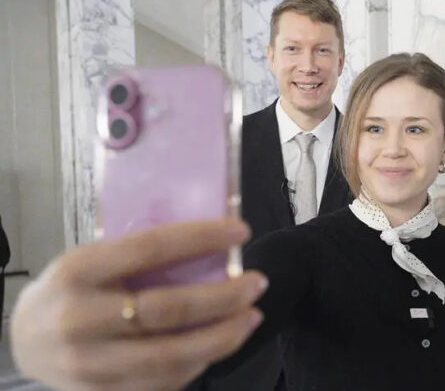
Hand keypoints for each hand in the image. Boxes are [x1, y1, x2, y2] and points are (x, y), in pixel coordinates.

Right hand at [10, 219, 267, 390]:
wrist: (24, 341)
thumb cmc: (72, 290)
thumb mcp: (91, 260)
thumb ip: (139, 256)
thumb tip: (212, 244)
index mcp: (78, 271)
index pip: (151, 248)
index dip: (202, 238)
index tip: (242, 231)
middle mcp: (80, 319)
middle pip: (168, 309)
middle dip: (224, 297)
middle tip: (258, 284)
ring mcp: (89, 364)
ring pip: (171, 355)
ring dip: (223, 337)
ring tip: (251, 317)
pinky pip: (163, 382)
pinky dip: (199, 363)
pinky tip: (221, 344)